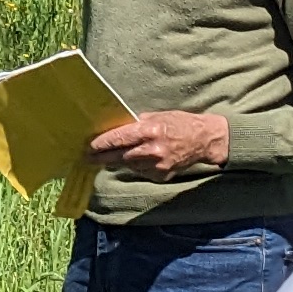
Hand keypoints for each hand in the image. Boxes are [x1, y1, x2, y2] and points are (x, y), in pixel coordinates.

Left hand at [89, 109, 230, 176]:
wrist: (203, 140)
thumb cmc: (179, 123)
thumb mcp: (158, 116)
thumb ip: (137, 123)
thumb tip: (117, 127)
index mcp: (150, 131)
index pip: (119, 138)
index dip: (102, 144)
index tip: (90, 146)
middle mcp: (152, 150)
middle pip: (120, 156)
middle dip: (103, 157)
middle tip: (89, 158)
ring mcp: (157, 165)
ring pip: (129, 165)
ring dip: (121, 161)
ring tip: (112, 156)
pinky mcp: (161, 175)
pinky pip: (141, 172)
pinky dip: (137, 166)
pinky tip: (139, 158)